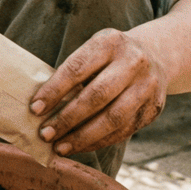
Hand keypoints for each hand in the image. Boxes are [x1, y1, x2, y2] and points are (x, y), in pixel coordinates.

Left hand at [29, 28, 167, 157]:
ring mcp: (147, 86)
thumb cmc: (109, 57)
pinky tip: (79, 146)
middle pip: (96, 96)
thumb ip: (72, 73)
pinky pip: (123, 131)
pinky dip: (97, 142)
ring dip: (82, 137)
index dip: (54, 90)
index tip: (34, 109)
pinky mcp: (153, 109)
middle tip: (44, 134)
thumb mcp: (93, 51)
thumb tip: (41, 108)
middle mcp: (133, 62)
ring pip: (113, 119)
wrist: (156, 56)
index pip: (77, 69)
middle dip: (67, 119)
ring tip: (59, 147)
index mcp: (110, 42)